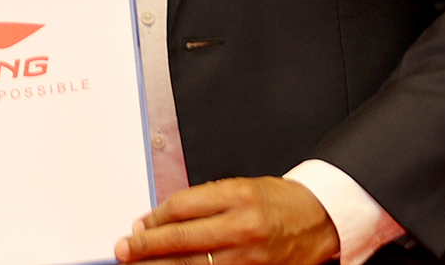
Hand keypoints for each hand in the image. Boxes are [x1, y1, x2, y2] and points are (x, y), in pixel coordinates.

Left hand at [114, 177, 339, 264]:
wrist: (321, 220)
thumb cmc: (278, 202)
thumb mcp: (241, 187)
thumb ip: (203, 202)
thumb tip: (161, 219)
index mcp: (237, 196)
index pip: (181, 207)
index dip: (154, 218)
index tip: (137, 225)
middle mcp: (242, 227)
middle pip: (182, 239)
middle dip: (146, 246)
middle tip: (124, 250)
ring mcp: (250, 257)